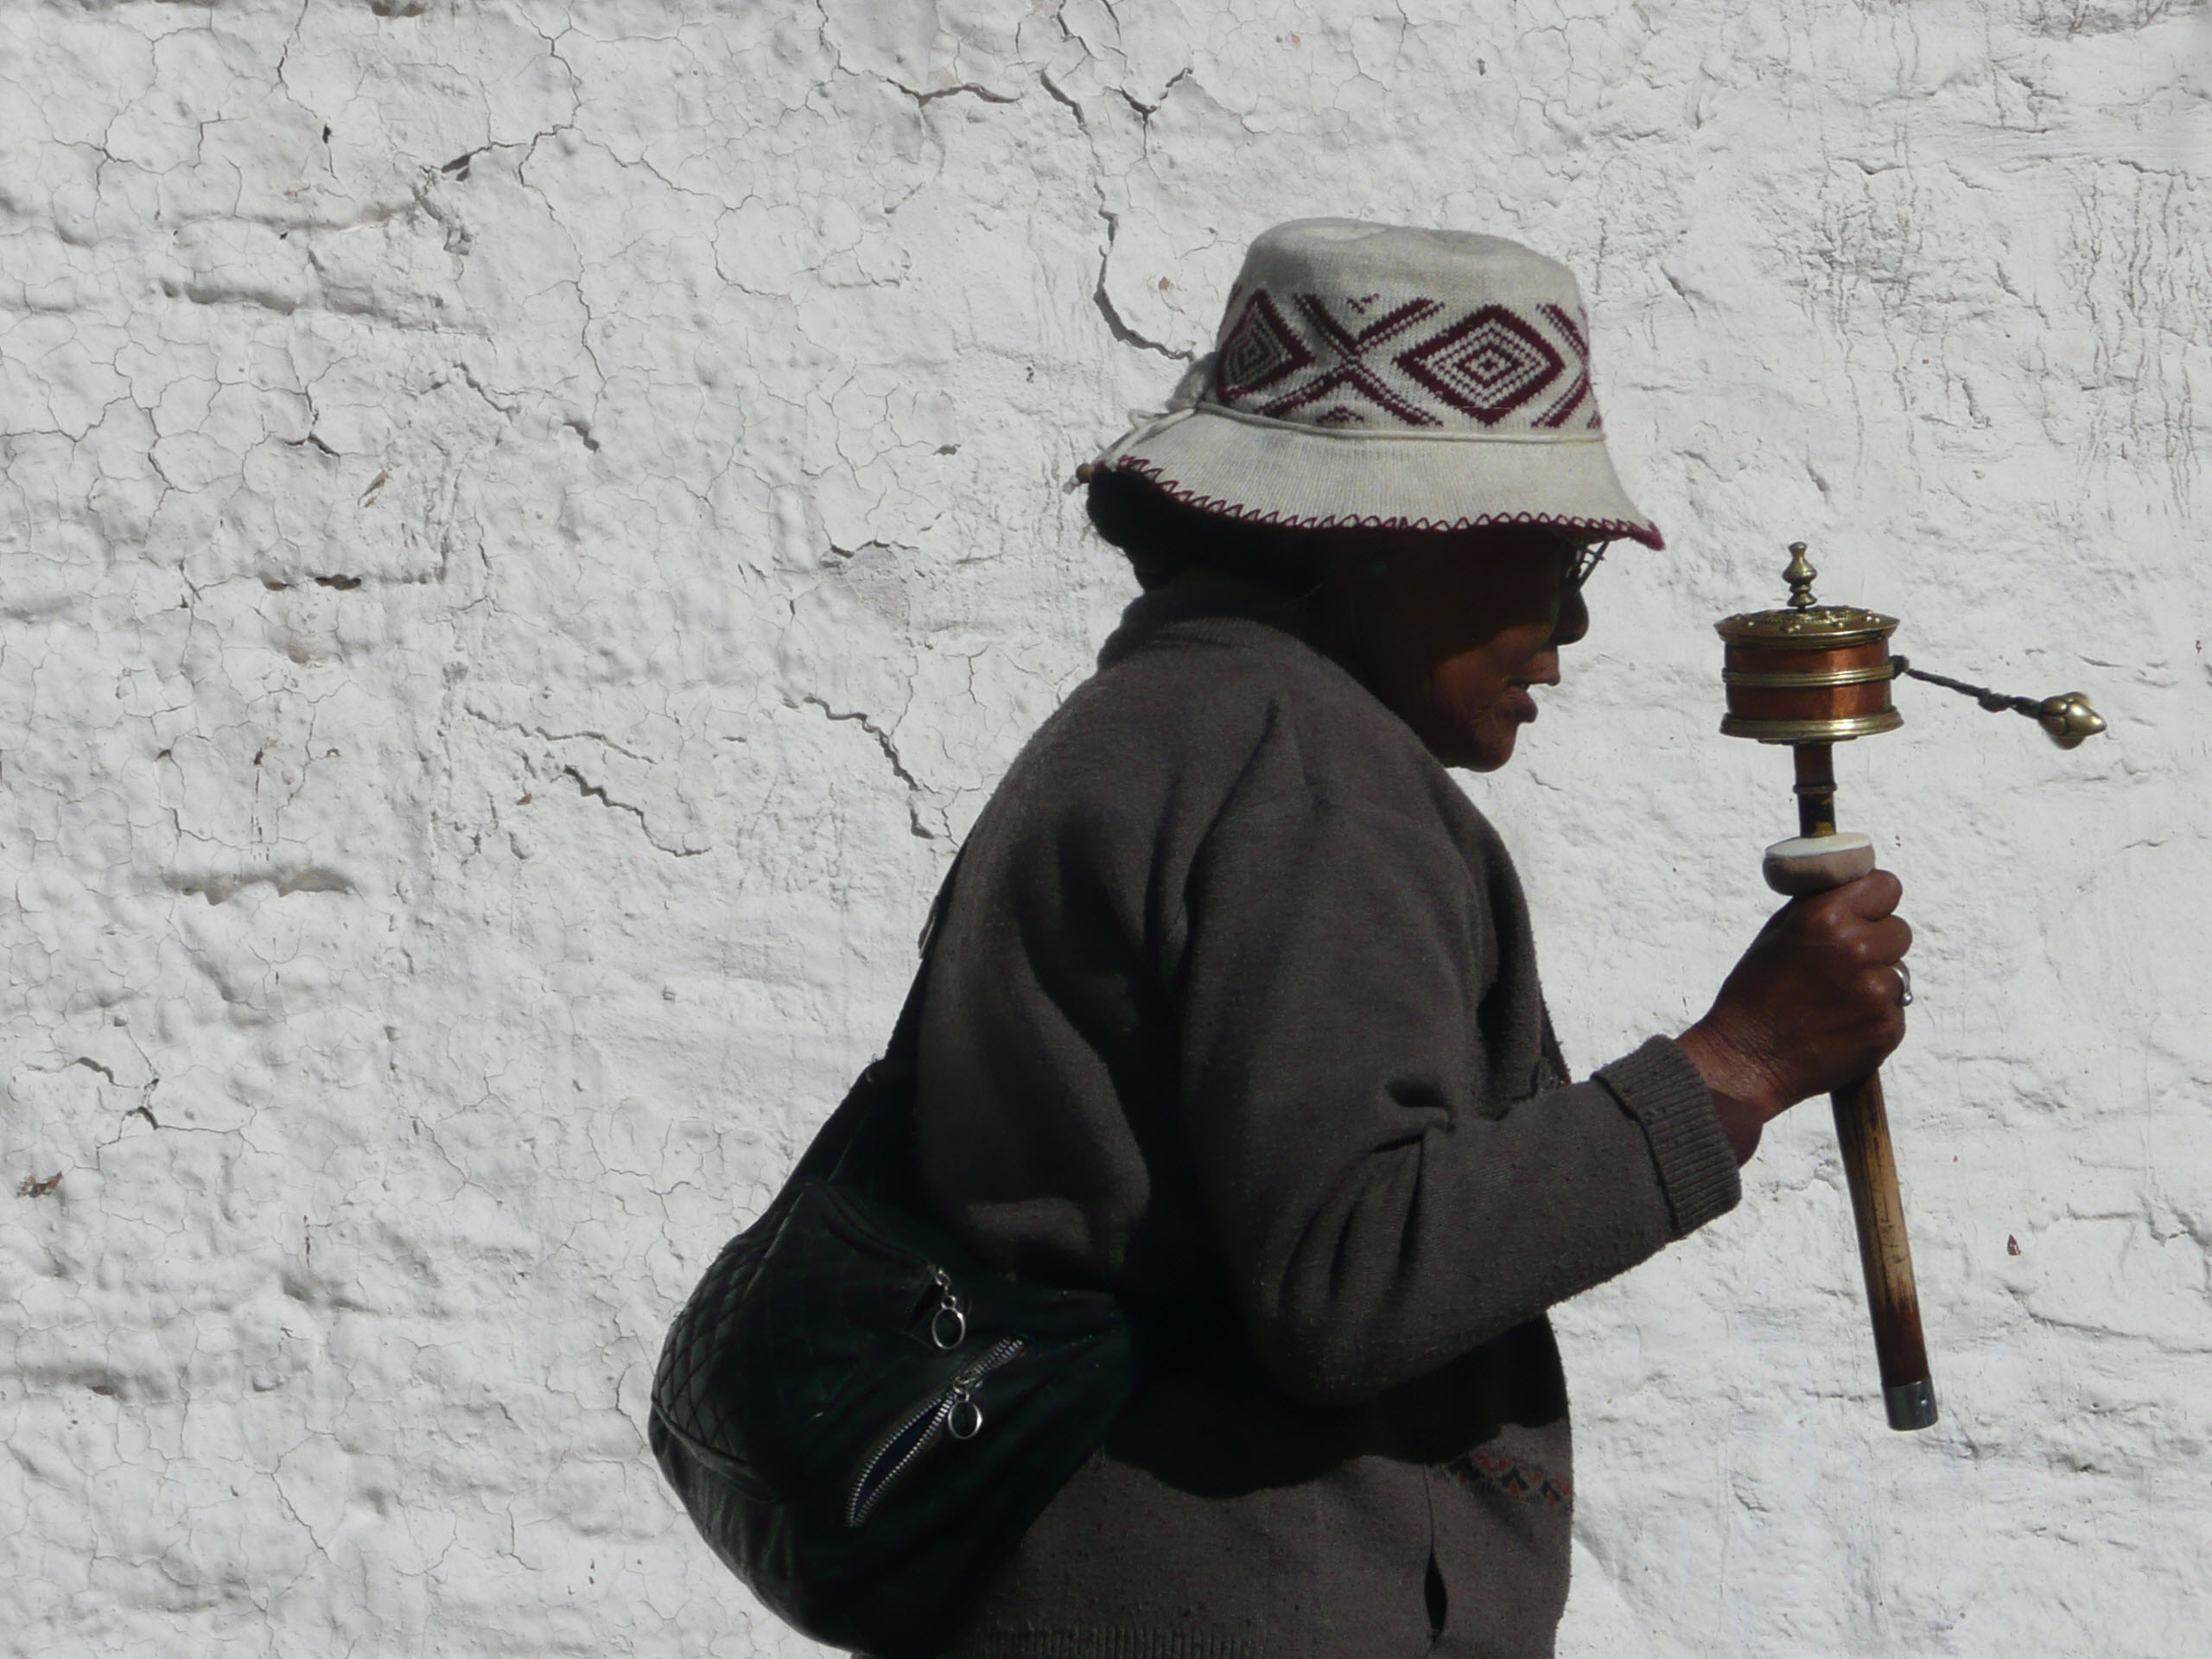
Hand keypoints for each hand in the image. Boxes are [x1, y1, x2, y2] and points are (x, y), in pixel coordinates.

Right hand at [1677, 871, 1912, 1164]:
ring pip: (1898, 973)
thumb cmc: (1754, 993)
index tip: (1865, 912)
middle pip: (1900, 930)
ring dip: (1874, 982)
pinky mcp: (1887, 1027)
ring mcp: (1876, 991)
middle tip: (1843, 964)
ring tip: (1834, 1001)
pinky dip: (1873, 1016)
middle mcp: (1857, 948)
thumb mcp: (1777, 933)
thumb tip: (1856, 886)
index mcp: (1826, 917)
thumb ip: (1821, 907)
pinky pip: (1894, 1009)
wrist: (1746, 1060)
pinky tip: (1840, 1025)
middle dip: (1877, 943)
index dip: (1875, 901)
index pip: (1887, 886)